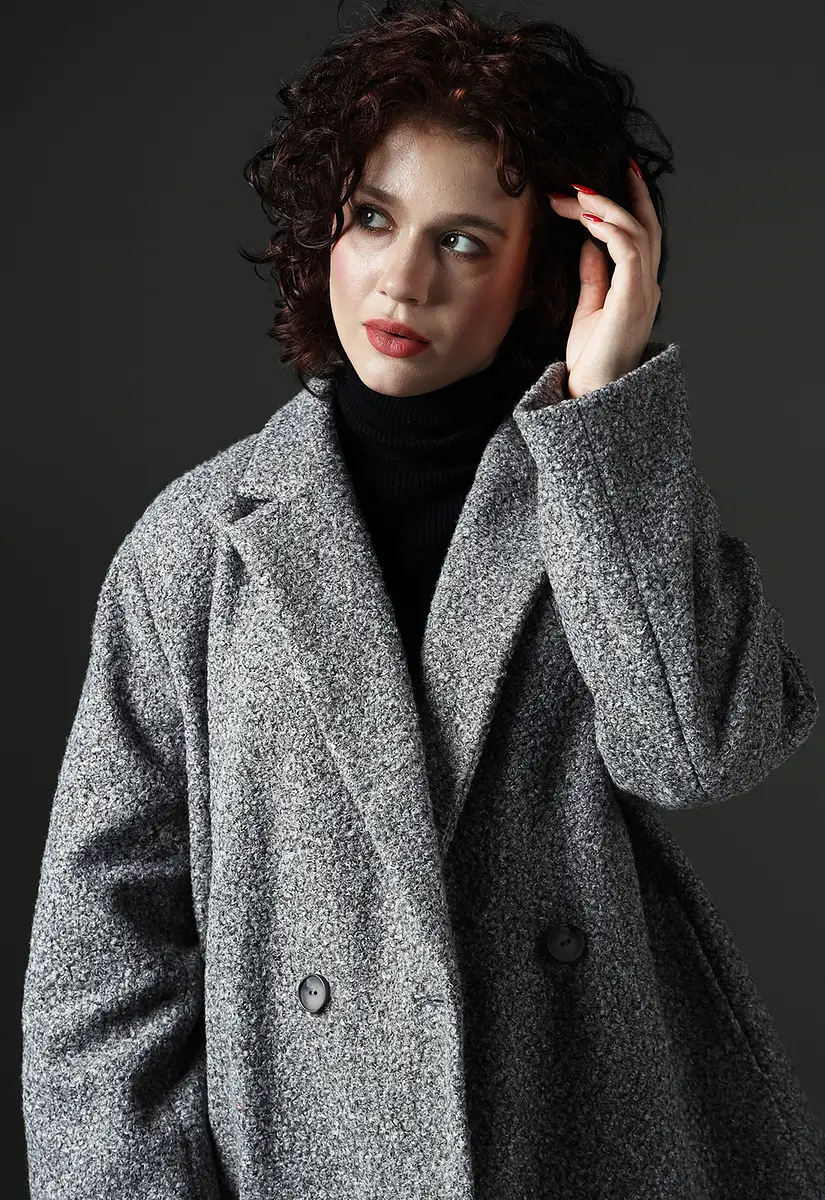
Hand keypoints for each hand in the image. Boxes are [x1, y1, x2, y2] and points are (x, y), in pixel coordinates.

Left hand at [546, 161, 661, 398]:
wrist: (593, 395)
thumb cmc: (591, 361)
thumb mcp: (589, 310)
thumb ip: (594, 276)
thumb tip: (589, 243)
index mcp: (639, 288)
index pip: (640, 236)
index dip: (628, 205)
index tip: (603, 184)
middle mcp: (647, 286)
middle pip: (646, 226)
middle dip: (629, 193)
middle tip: (612, 165)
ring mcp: (644, 292)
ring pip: (637, 232)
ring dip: (606, 207)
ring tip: (577, 194)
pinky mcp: (633, 299)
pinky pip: (627, 250)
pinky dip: (608, 228)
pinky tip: (586, 218)